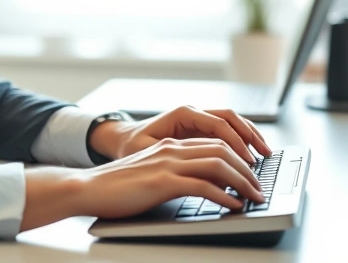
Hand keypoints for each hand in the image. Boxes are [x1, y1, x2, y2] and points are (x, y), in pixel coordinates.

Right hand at [21, 138, 267, 230]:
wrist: (87, 188)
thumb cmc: (116, 188)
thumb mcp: (150, 175)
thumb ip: (174, 174)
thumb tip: (202, 187)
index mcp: (169, 146)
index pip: (214, 143)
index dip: (238, 156)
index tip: (252, 172)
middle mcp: (172, 150)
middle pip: (222, 149)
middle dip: (248, 167)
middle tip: (260, 185)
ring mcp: (167, 164)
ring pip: (218, 164)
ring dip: (242, 180)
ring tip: (254, 196)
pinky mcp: (162, 182)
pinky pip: (202, 185)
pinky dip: (224, 195)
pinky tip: (233, 205)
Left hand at [89, 106, 271, 164]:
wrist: (122, 140)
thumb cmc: (132, 147)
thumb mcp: (148, 152)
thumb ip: (173, 156)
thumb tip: (199, 168)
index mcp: (182, 114)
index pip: (218, 124)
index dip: (236, 142)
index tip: (247, 160)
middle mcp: (193, 112)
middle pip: (230, 118)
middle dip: (250, 136)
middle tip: (265, 156)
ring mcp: (198, 119)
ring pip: (233, 121)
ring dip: (250, 135)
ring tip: (266, 153)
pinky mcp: (201, 129)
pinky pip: (227, 130)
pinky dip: (243, 139)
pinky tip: (253, 153)